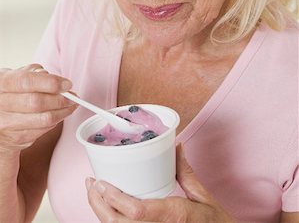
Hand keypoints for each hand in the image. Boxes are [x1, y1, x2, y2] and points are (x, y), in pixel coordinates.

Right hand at [0, 64, 76, 153]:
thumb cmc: (10, 93)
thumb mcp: (16, 76)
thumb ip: (33, 73)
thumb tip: (52, 78)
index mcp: (1, 84)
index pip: (26, 82)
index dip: (50, 83)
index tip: (67, 84)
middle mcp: (0, 105)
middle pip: (37, 102)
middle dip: (61, 99)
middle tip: (73, 96)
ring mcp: (6, 124)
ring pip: (43, 119)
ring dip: (63, 112)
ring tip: (71, 105)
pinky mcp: (16, 139)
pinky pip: (43, 130)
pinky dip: (55, 121)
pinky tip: (58, 114)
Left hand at [85, 144, 234, 221]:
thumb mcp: (203, 197)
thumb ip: (186, 172)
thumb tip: (176, 146)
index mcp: (173, 216)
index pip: (135, 212)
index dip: (113, 199)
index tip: (100, 182)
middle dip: (97, 205)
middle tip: (91, 183)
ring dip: (100, 213)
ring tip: (94, 193)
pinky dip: (111, 221)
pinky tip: (107, 208)